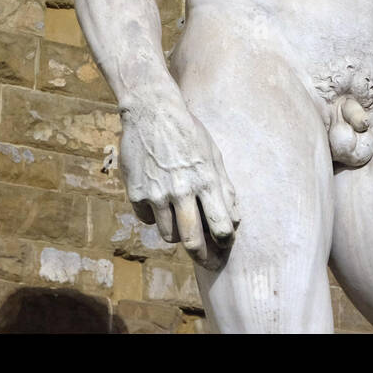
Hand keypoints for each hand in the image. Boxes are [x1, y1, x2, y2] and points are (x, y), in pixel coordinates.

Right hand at [119, 104, 238, 263]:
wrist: (151, 112)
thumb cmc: (188, 132)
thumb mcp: (213, 154)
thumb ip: (225, 187)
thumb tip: (235, 218)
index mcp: (206, 180)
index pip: (221, 226)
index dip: (226, 241)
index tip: (225, 244)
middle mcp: (182, 190)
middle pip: (193, 240)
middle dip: (202, 256)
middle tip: (206, 260)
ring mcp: (156, 194)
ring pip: (168, 235)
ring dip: (177, 234)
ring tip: (180, 220)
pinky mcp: (136, 193)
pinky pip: (148, 220)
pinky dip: (154, 216)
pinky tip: (158, 202)